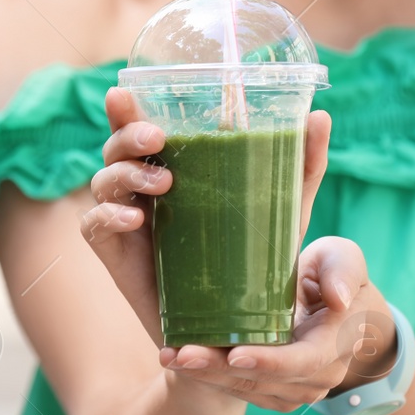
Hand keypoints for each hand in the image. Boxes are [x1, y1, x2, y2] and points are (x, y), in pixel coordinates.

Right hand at [79, 87, 332, 345]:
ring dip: (125, 173)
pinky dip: (108, 215)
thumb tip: (321, 115)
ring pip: (102, 180)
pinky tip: (133, 217)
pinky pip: (94, 225)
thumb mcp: (284, 207)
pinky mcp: (115, 253)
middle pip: (115, 147)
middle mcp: (141, 186)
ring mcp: (124, 218)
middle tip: (159, 139)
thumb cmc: (254, 255)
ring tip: (164, 184)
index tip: (126, 92)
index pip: (140, 127)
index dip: (125, 108)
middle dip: (128, 135)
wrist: (235, 322)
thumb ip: (302, 163)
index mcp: (171, 165)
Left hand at [161, 236, 394, 412]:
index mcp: (337, 342)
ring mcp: (297, 389)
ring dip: (206, 376)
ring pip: (246, 389)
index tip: (235, 354)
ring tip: (169, 356)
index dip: (269, 361)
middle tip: (179, 354)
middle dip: (219, 370)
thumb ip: (343, 271)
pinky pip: (240, 390)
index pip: (304, 360)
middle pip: (264, 380)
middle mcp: (319, 375)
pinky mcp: (276, 392)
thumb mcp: (343, 260)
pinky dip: (209, 378)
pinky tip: (179, 361)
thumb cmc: (336, 274)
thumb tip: (338, 299)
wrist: (338, 309)